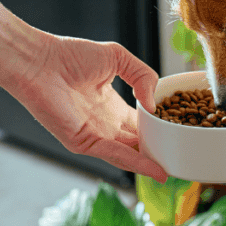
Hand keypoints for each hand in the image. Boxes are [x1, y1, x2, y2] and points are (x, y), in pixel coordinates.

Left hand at [13, 34, 168, 182]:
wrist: (39, 61)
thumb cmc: (68, 55)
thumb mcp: (117, 58)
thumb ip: (142, 75)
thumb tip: (154, 103)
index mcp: (111, 105)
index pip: (141, 123)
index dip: (160, 129)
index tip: (181, 134)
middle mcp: (104, 123)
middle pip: (138, 143)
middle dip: (159, 151)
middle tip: (185, 158)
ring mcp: (94, 135)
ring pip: (129, 154)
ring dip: (152, 162)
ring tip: (177, 170)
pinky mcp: (83, 142)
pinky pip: (114, 155)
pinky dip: (136, 163)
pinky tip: (156, 169)